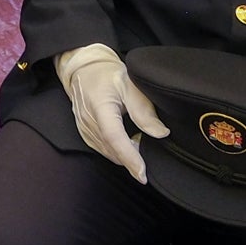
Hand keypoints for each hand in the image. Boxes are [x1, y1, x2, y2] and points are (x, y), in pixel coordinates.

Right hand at [58, 45, 168, 184]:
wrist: (83, 70)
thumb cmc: (108, 75)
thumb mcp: (130, 86)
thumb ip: (144, 111)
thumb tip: (161, 133)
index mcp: (101, 107)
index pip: (114, 137)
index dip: (130, 157)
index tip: (143, 174)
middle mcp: (89, 121)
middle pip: (112, 150)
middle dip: (133, 159)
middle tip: (150, 150)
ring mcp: (84, 129)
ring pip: (108, 153)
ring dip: (125, 155)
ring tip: (139, 141)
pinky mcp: (85, 134)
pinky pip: (103, 149)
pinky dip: (117, 151)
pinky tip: (127, 141)